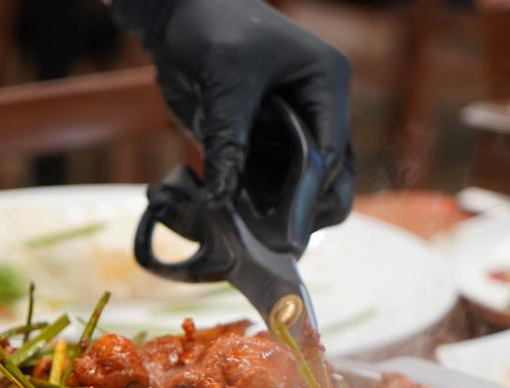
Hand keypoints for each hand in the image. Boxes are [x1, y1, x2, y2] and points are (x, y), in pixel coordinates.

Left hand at [114, 0, 353, 237]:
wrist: (179, 16)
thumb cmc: (211, 27)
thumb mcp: (224, 80)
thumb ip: (227, 138)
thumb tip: (223, 198)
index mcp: (325, 84)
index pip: (331, 153)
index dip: (311, 195)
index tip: (289, 233)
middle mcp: (317, 112)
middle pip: (327, 180)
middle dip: (299, 213)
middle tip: (269, 244)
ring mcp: (290, 132)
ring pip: (296, 191)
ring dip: (272, 216)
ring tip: (243, 237)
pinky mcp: (261, 145)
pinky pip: (264, 187)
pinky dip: (248, 207)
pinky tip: (226, 222)